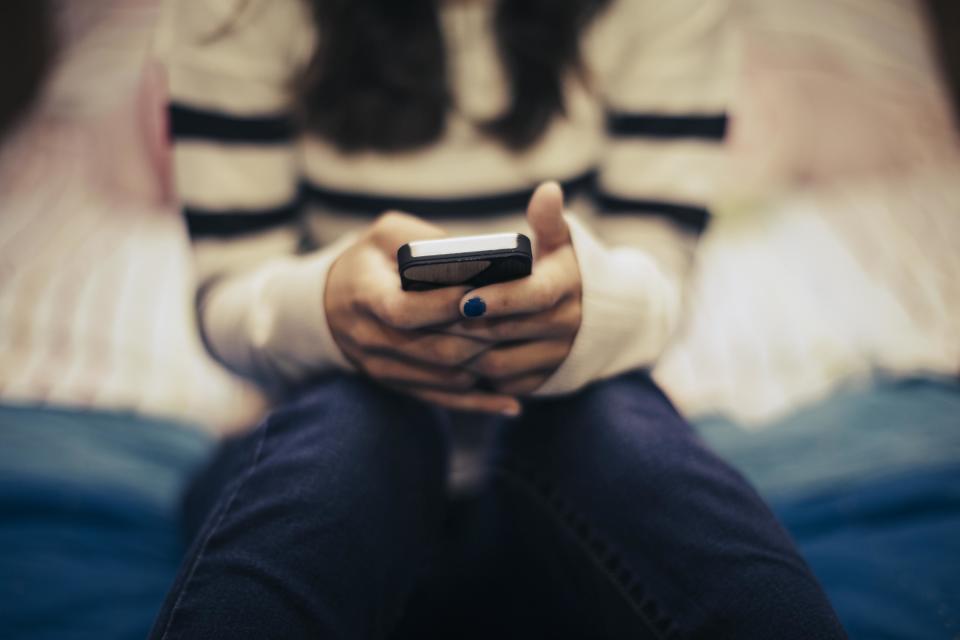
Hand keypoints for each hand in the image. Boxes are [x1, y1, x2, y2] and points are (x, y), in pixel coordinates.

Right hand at [325, 211, 521, 415]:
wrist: (329, 305)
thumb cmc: (368, 261)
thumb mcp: (385, 235)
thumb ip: (423, 240)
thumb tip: (477, 257)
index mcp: (365, 297)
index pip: (404, 311)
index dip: (444, 306)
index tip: (481, 293)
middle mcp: (372, 339)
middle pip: (435, 349)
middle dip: (480, 338)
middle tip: (520, 325)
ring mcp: (384, 368)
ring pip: (444, 378)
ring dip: (485, 367)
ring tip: (521, 353)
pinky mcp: (399, 385)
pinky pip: (442, 400)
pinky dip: (478, 403)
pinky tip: (510, 402)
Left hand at [441, 182, 581, 394]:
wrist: (599, 317)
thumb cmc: (565, 269)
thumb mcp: (563, 242)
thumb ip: (550, 219)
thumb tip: (548, 190)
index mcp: (567, 287)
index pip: (532, 295)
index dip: (499, 298)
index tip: (466, 297)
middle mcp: (567, 325)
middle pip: (507, 332)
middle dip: (465, 326)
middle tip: (426, 319)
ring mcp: (555, 357)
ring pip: (499, 363)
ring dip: (463, 353)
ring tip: (431, 337)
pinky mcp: (543, 381)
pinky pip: (503, 384)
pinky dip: (475, 375)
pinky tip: (449, 358)